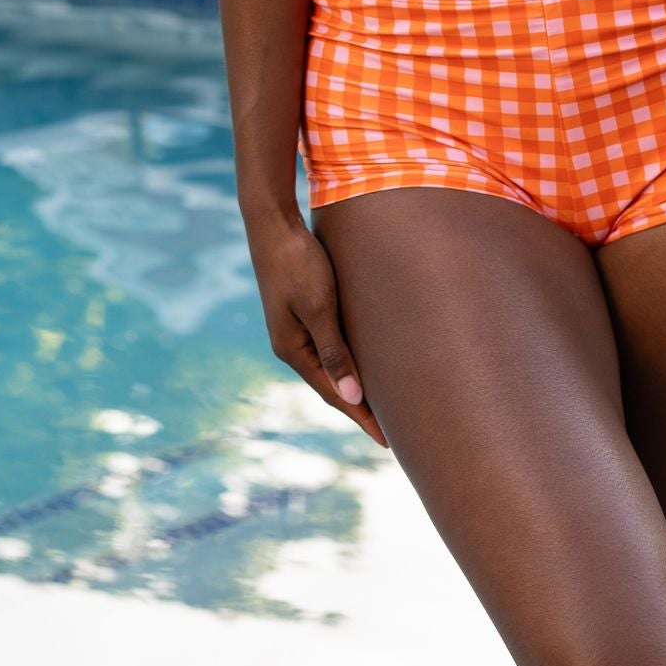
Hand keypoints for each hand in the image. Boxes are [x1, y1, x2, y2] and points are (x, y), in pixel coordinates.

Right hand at [248, 214, 387, 447]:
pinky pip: (328, 346)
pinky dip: (347, 361)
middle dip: (360, 409)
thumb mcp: (319, 307)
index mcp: (293, 350)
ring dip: (354, 385)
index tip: (388, 441)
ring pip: (330, 367)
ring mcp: (295, 329)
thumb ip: (335, 351)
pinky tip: (362, 363)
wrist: (273, 224)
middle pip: (331, 386)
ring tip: (381, 404)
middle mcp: (292, 345)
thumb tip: (353, 396)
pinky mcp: (302, 312)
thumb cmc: (298, 262)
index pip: (334, 394)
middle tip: (392, 432)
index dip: (362, 417)